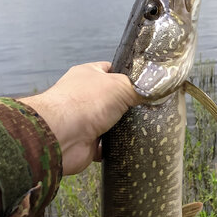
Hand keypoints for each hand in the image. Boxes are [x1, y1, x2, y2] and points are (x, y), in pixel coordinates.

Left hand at [19, 62, 140, 175]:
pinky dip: (113, 147)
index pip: (110, 69)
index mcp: (88, 75)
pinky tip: (127, 146)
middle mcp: (83, 96)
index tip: (145, 83)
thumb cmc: (86, 103)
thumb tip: (155, 90)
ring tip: (142, 127)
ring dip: (121, 128)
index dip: (127, 74)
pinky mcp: (86, 143)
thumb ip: (139, 87)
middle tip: (148, 108)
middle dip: (127, 105)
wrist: (61, 136)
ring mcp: (84, 120)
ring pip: (109, 123)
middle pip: (112, 99)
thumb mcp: (120, 86)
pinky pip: (104, 145)